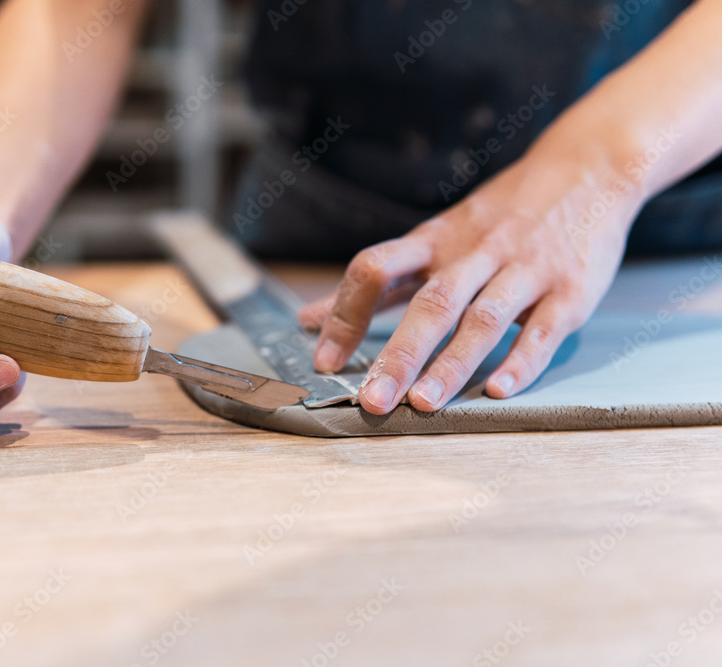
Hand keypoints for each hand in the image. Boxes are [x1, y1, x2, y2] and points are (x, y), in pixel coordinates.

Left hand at [299, 151, 641, 413]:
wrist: (586, 169)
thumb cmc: (496, 216)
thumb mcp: (432, 239)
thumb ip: (377, 285)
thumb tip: (309, 319)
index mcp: (433, 242)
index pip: (376, 269)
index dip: (346, 312)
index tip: (325, 359)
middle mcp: (474, 253)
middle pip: (431, 303)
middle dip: (398, 354)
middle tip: (372, 400)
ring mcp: (525, 269)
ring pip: (484, 318)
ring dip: (453, 363)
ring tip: (423, 403)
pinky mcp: (570, 289)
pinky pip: (544, 329)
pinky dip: (523, 360)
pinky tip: (500, 391)